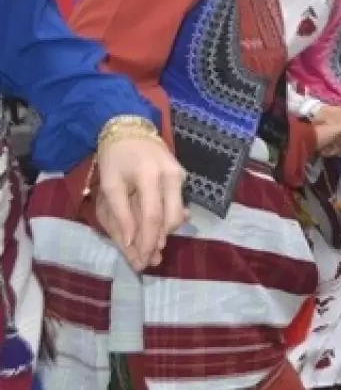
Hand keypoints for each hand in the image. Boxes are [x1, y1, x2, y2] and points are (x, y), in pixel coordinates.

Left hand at [95, 133, 186, 270]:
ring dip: (164, 234)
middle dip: (159, 242)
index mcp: (151, 176)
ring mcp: (180, 176)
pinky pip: (176, 205)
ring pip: (177, 214)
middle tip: (147, 261)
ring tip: (150, 249)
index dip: (147, 241)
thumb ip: (121, 214)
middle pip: (172, 218)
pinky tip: (158, 232)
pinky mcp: (181, 177)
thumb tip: (130, 243)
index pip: (153, 216)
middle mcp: (172, 177)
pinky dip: (166, 221)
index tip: (140, 262)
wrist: (131, 128)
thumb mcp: (110, 184)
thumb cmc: (116, 156)